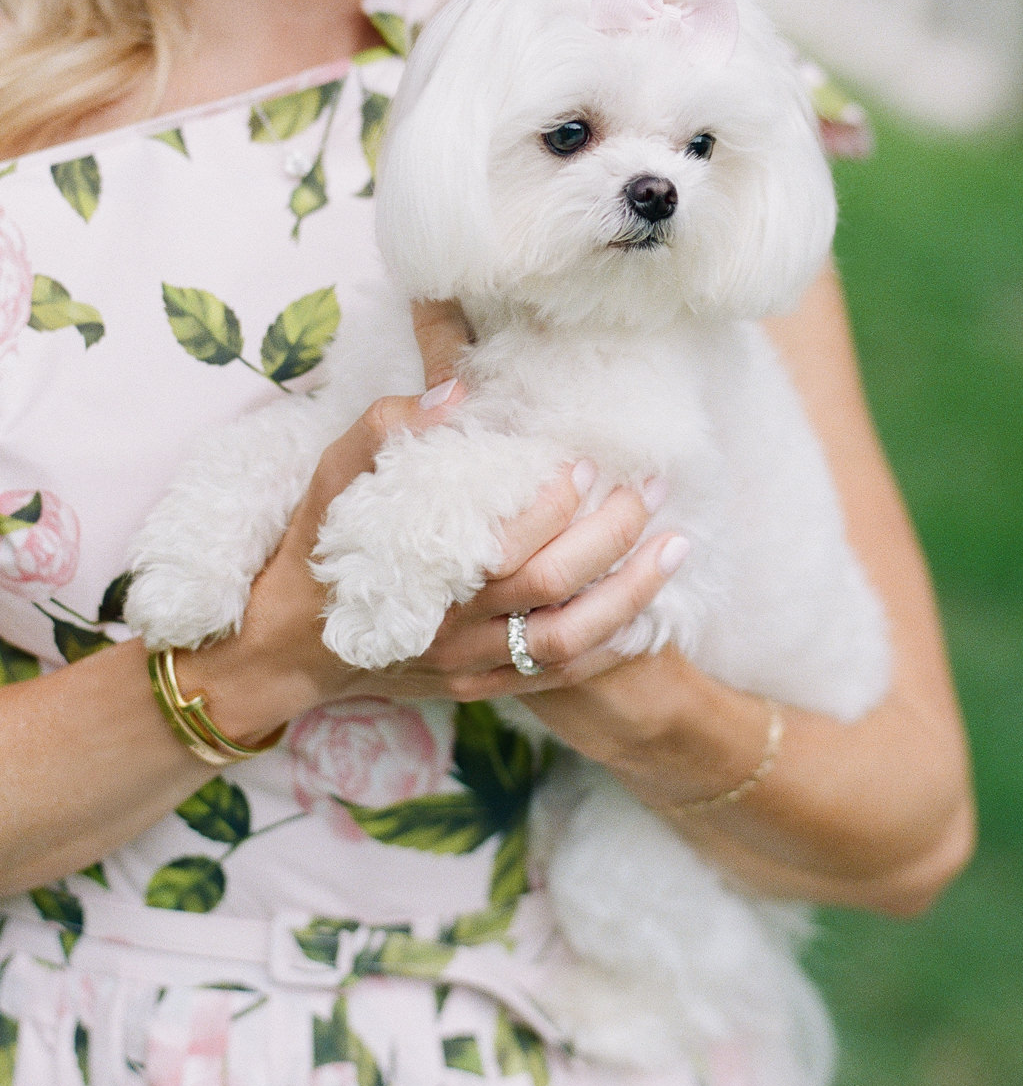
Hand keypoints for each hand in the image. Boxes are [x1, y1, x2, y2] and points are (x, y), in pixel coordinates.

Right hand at [184, 304, 687, 732]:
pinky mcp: (477, 688)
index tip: (580, 467)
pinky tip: (648, 612)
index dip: (550, 509)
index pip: (502, 549)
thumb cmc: (314, 550)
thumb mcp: (331, 479)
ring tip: (675, 547)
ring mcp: (467, 667)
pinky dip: (610, 647)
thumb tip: (453, 397)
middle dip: (610, 539)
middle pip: (549, 592)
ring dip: (630, 596)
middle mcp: (450, 631)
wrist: (284, 648)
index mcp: (418, 576)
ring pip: (567, 642)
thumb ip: (385, 431)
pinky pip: (558, 679)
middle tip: (647, 490)